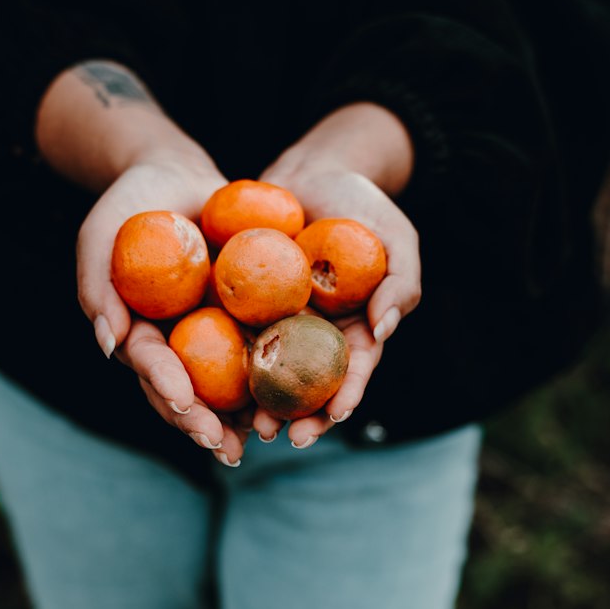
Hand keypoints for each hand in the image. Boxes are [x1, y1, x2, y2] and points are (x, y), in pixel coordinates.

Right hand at [75, 151, 250, 467]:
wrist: (175, 175)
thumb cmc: (129, 204)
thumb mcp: (100, 235)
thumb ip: (98, 287)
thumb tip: (108, 344)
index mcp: (140, 333)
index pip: (151, 365)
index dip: (166, 386)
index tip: (185, 402)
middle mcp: (178, 341)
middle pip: (190, 390)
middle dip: (206, 423)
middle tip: (225, 448)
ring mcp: (213, 330)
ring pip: (229, 382)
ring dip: (246, 415)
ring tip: (266, 437)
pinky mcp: (247, 314)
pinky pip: (265, 344)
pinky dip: (280, 370)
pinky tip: (302, 393)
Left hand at [252, 157, 421, 447]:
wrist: (313, 171)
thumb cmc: (363, 205)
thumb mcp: (397, 238)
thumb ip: (400, 283)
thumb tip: (383, 330)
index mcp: (354, 330)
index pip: (352, 372)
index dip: (346, 397)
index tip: (334, 417)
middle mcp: (315, 334)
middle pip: (308, 385)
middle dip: (299, 416)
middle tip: (283, 437)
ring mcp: (279, 321)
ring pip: (269, 372)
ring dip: (260, 403)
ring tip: (247, 426)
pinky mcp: (245, 304)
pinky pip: (234, 335)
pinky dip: (224, 361)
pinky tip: (208, 383)